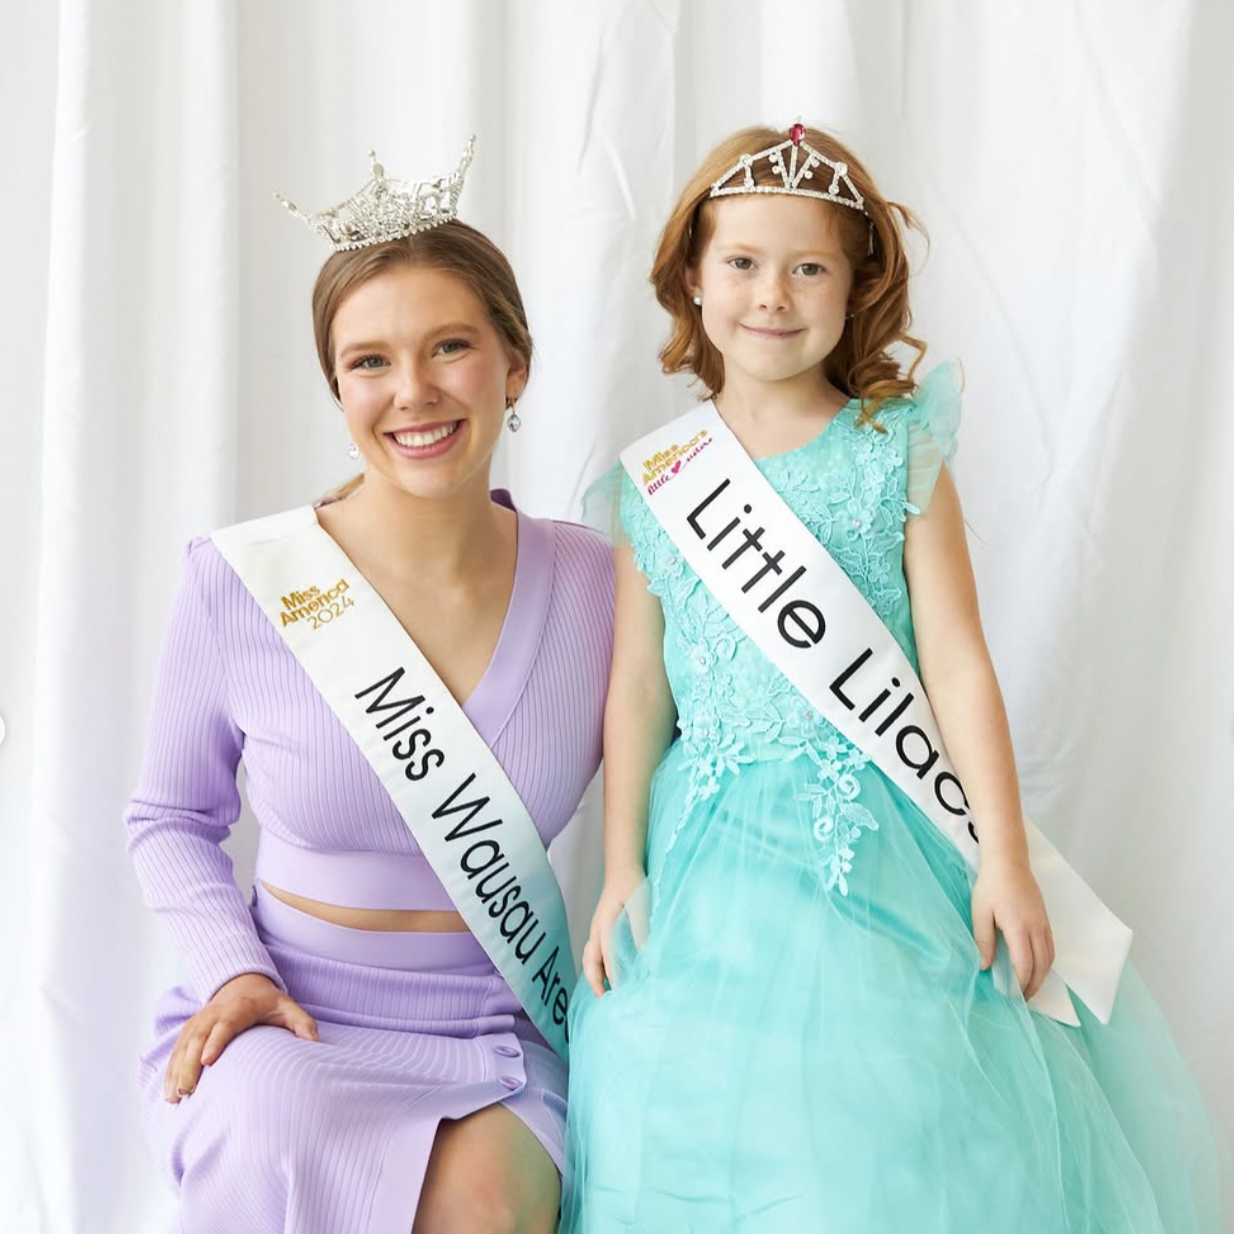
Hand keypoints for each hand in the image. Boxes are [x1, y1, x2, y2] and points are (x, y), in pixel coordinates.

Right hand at [163, 972, 318, 1102]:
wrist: (242, 982)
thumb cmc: (267, 1001)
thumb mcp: (288, 1006)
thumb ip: (303, 1024)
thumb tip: (316, 1045)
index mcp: (239, 1008)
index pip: (225, 1024)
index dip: (216, 1041)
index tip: (209, 1061)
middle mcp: (214, 1013)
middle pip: (198, 1038)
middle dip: (189, 1064)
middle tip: (186, 1091)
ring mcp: (199, 1021)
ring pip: (183, 1046)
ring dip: (176, 1071)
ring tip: (174, 1097)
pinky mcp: (189, 1030)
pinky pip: (176, 1050)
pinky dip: (170, 1070)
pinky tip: (168, 1092)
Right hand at [581, 866, 645, 998]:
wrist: (622, 869)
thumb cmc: (632, 885)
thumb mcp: (639, 904)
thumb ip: (640, 928)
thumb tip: (644, 953)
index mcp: (605, 925)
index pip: (608, 957)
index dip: (614, 976)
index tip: (621, 993)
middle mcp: (597, 931)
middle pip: (590, 962)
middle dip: (596, 983)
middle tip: (605, 1001)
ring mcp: (596, 931)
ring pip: (590, 960)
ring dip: (595, 977)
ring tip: (604, 994)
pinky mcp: (601, 930)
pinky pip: (594, 954)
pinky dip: (597, 968)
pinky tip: (607, 976)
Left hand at [971, 855, 1054, 1001]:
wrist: (1008, 862)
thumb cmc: (991, 886)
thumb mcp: (980, 912)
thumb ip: (982, 940)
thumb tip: (983, 965)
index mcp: (1019, 927)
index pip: (1025, 964)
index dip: (1022, 983)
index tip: (1014, 996)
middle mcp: (1036, 928)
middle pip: (1042, 965)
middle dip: (1035, 985)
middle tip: (1024, 998)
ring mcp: (1044, 923)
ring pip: (1050, 957)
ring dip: (1043, 975)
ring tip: (1031, 987)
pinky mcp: (1045, 918)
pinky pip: (1051, 946)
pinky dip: (1047, 961)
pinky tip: (1037, 966)